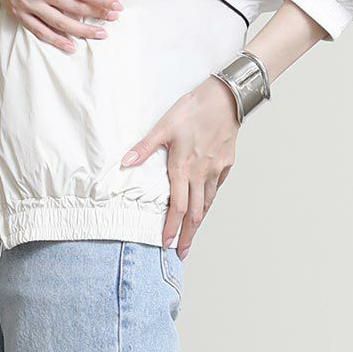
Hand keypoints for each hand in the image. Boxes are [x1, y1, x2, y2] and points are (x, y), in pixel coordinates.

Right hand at [0, 0, 121, 50]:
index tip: (116, 5)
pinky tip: (70, 45)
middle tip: (114, 19)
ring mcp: (29, 5)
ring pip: (61, 22)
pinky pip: (40, 31)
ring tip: (100, 34)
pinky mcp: (19, 14)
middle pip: (75, 7)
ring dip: (83, 30)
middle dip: (97, 14)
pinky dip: (56, 40)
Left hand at [119, 79, 238, 256]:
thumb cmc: (194, 109)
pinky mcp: (226, 163)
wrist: (226, 98)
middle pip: (195, 213)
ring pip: (207, 203)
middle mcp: (201, 173)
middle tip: (181, 253)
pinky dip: (208, 200)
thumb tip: (125, 162)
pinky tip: (204, 205)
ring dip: (199, 223)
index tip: (166, 245)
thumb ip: (144, 147)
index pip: (177, 207)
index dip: (171, 228)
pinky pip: (216, 187)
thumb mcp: (164, 125)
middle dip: (187, 236)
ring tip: (192, 237)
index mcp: (183, 167)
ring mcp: (216, 170)